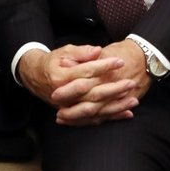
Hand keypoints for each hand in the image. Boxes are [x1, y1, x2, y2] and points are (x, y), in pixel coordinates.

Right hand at [18, 45, 139, 125]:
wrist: (35, 77)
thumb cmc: (52, 62)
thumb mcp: (64, 51)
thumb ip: (81, 52)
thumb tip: (98, 51)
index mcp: (61, 77)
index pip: (87, 72)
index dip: (104, 66)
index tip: (120, 61)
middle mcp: (65, 96)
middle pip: (93, 94)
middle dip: (114, 89)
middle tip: (131, 82)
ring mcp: (69, 107)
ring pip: (96, 110)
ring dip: (116, 106)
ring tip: (134, 99)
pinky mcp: (74, 115)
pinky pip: (95, 119)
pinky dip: (112, 117)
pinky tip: (126, 114)